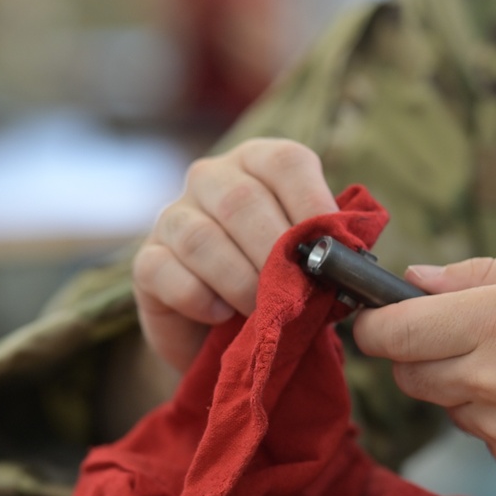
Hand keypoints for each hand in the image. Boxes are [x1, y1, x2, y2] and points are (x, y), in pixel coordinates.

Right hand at [133, 138, 337, 371]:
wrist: (224, 333)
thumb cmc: (276, 284)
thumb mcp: (306, 258)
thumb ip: (323, 247)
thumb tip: (349, 254)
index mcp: (259, 163)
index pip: (285, 162)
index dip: (312, 203)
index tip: (333, 249)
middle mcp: (211, 178)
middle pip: (242, 201)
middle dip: (275, 254)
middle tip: (297, 292)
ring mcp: (172, 216)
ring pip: (200, 238)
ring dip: (240, 281)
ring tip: (263, 311)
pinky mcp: (146, 261)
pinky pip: (166, 272)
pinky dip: (200, 298)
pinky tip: (221, 314)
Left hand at [352, 257, 495, 495]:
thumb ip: (476, 275)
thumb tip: (414, 280)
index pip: (394, 333)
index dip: (372, 327)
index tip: (370, 322)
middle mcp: (493, 379)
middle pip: (407, 375)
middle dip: (415, 357)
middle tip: (453, 340)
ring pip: (446, 407)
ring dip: (462, 388)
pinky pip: (484, 439)